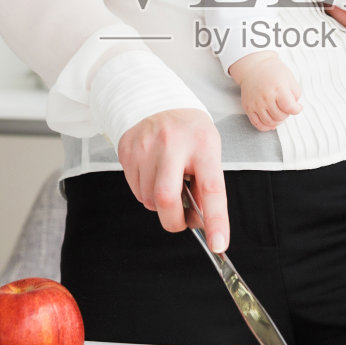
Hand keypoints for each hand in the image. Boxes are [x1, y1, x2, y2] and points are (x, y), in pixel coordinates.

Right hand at [116, 108, 228, 251]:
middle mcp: (173, 144)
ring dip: (159, 204)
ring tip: (168, 180)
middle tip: (181, 220)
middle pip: (166, 199)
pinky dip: (146, 192)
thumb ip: (206, 184)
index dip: (215, 220)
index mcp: (203, 145)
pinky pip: (135, 190)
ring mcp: (146, 147)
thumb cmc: (190, 132)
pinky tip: (153, 172)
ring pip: (148, 199)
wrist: (157, 100)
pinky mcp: (127, 151)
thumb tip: (200, 220)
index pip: (211, 188)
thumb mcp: (209, 150)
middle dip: (174, 221)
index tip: (219, 244)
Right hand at [228, 51, 301, 130]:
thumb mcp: (290, 78)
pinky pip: (257, 124)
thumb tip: (295, 108)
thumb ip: (296, 94)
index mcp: (277, 88)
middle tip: (286, 108)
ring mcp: (255, 103)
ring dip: (278, 121)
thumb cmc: (273, 72)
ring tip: (279, 113)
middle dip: (287, 114)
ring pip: (269, 122)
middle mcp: (265, 97)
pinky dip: (266, 126)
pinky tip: (271, 121)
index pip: (289, 107)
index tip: (297, 107)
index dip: (296, 109)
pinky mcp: (248, 108)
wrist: (254, 67)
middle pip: (280, 116)